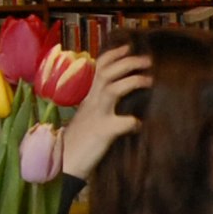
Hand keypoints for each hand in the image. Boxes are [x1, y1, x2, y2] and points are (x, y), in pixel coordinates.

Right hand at [59, 45, 156, 180]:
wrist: (63, 165)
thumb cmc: (78, 143)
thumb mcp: (89, 120)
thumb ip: (102, 109)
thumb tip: (123, 107)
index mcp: (89, 98)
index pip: (99, 68)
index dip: (114, 55)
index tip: (129, 47)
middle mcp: (91, 103)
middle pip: (107, 72)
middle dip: (128, 62)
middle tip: (147, 60)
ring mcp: (96, 116)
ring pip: (112, 89)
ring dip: (132, 81)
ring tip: (149, 79)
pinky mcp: (103, 133)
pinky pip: (122, 123)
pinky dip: (134, 121)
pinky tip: (140, 125)